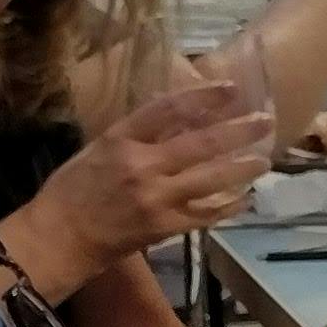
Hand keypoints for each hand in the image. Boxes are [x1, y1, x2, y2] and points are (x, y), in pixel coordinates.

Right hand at [12, 79, 272, 279]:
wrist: (59, 238)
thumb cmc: (72, 190)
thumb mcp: (97, 150)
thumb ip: (136, 134)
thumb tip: (176, 115)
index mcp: (121, 140)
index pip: (169, 109)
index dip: (203, 96)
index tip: (231, 88)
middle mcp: (143, 165)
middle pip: (201, 143)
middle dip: (239, 130)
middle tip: (266, 121)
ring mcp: (157, 198)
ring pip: (212, 179)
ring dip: (242, 168)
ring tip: (264, 161)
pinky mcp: (166, 226)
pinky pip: (207, 215)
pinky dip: (229, 207)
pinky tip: (246, 199)